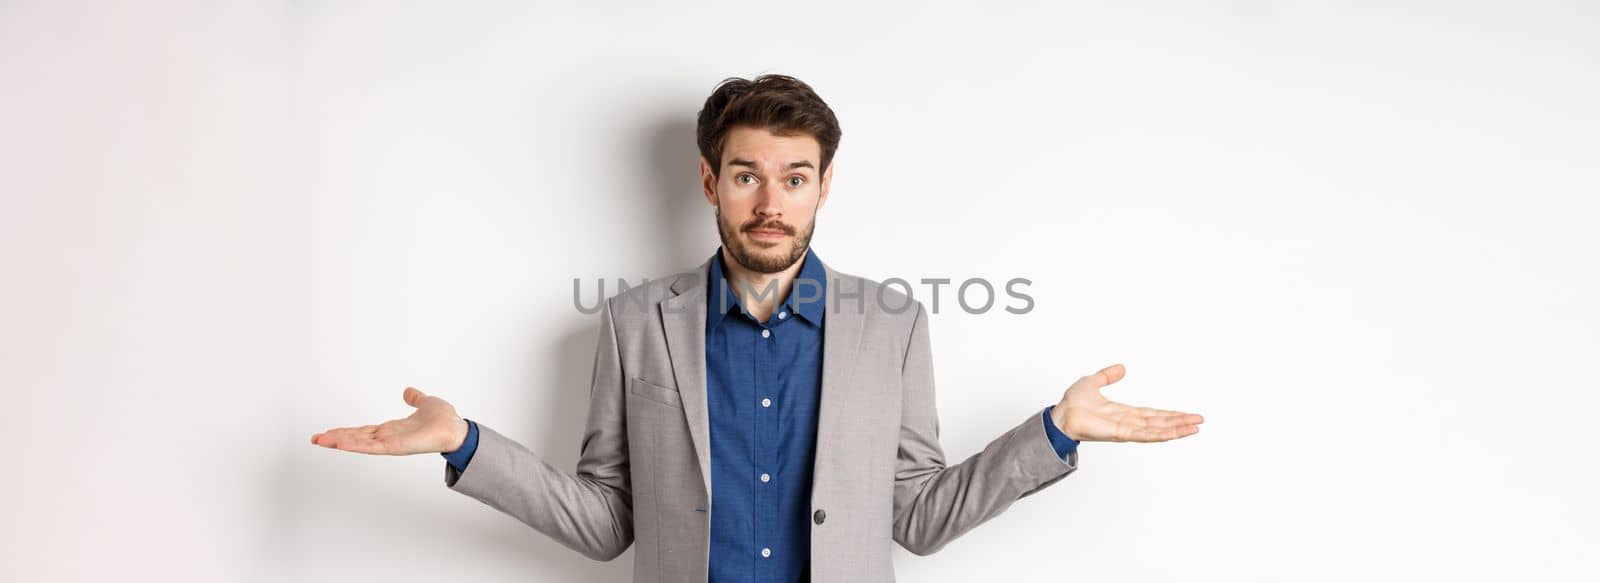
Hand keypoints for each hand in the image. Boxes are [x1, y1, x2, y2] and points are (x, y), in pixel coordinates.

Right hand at [310, 387, 469, 454]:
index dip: (346, 431)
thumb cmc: (444, 419)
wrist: (457, 429)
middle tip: (316, 438)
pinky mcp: (396, 447)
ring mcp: (391, 444)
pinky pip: (372, 447)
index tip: (329, 431)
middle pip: (357, 438)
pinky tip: (340, 443)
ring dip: (339, 441)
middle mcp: (388, 438)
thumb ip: (415, 399)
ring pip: (360, 443)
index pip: (363, 431)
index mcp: (392, 429)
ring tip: (320, 440)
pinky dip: (355, 445)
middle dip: (336, 438)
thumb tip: (408, 391)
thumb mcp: (425, 403)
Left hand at [1051, 364, 1202, 442]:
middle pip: (1160, 423)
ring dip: (1176, 429)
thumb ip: (1108, 376)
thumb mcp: (1093, 382)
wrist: (1060, 415)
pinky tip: (1174, 434)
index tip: (1187, 415)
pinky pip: (1144, 435)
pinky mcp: (1120, 434)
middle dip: (1180, 422)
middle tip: (1200, 422)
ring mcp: (1125, 430)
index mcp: (1124, 413)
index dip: (1171, 414)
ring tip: (1195, 428)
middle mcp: (1128, 423)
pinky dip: (1160, 434)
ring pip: (1156, 430)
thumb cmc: (1072, 404)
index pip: (1153, 414)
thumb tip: (1122, 368)